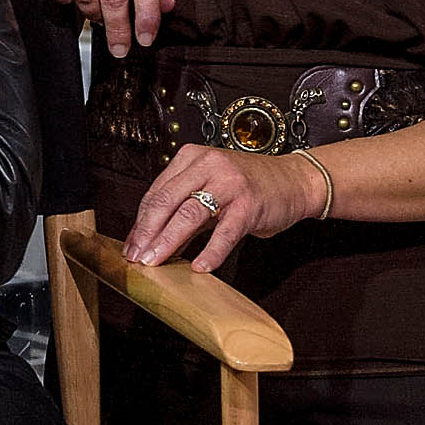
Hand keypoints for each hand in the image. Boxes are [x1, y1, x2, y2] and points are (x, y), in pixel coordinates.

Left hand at [123, 146, 326, 270]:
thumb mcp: (208, 186)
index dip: (140, 222)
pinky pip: (225, 233)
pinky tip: (200, 266)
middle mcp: (208, 166)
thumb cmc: (247, 186)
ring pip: (189, 215)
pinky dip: (211, 252)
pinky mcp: (249, 205)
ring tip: (156, 262)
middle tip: (137, 257)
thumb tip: (148, 238)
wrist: (294, 181)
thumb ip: (180, 207)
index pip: (156, 193)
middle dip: (147, 233)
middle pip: (166, 202)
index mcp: (191, 158)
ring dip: (169, 242)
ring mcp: (229, 184)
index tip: (130, 245)